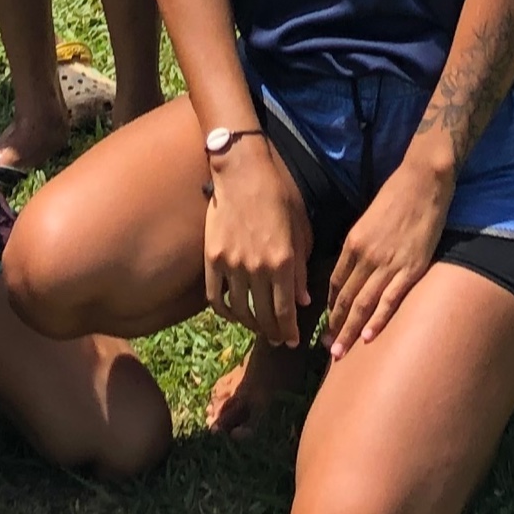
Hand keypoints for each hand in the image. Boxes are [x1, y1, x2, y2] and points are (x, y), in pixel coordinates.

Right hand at [204, 137, 313, 345]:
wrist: (242, 172)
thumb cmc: (279, 195)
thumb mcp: (300, 229)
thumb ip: (301, 268)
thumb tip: (302, 300)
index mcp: (282, 261)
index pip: (286, 311)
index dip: (289, 331)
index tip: (293, 341)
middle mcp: (256, 268)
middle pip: (263, 316)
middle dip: (273, 333)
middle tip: (278, 340)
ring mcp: (231, 265)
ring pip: (239, 310)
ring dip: (251, 324)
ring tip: (258, 328)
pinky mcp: (212, 259)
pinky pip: (215, 297)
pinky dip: (225, 311)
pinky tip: (234, 314)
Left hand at [325, 145, 455, 354]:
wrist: (423, 182)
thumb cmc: (396, 196)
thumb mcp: (368, 219)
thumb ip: (359, 244)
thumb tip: (354, 267)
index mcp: (352, 243)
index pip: (336, 282)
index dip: (331, 306)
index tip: (328, 324)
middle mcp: (366, 256)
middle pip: (346, 299)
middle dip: (336, 326)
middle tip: (328, 349)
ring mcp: (388, 264)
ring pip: (363, 305)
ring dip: (350, 331)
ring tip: (341, 352)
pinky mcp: (411, 268)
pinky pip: (390, 300)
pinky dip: (378, 321)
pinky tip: (368, 337)